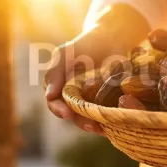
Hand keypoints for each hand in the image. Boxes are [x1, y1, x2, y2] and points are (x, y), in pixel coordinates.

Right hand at [44, 4, 149, 134]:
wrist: (110, 39)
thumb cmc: (83, 46)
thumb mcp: (64, 55)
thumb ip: (54, 73)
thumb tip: (49, 95)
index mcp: (60, 91)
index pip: (56, 105)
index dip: (60, 111)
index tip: (67, 114)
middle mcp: (75, 101)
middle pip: (75, 117)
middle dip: (82, 122)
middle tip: (91, 124)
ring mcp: (93, 103)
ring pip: (93, 119)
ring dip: (98, 124)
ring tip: (104, 126)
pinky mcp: (110, 103)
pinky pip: (110, 114)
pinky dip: (113, 119)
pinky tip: (117, 121)